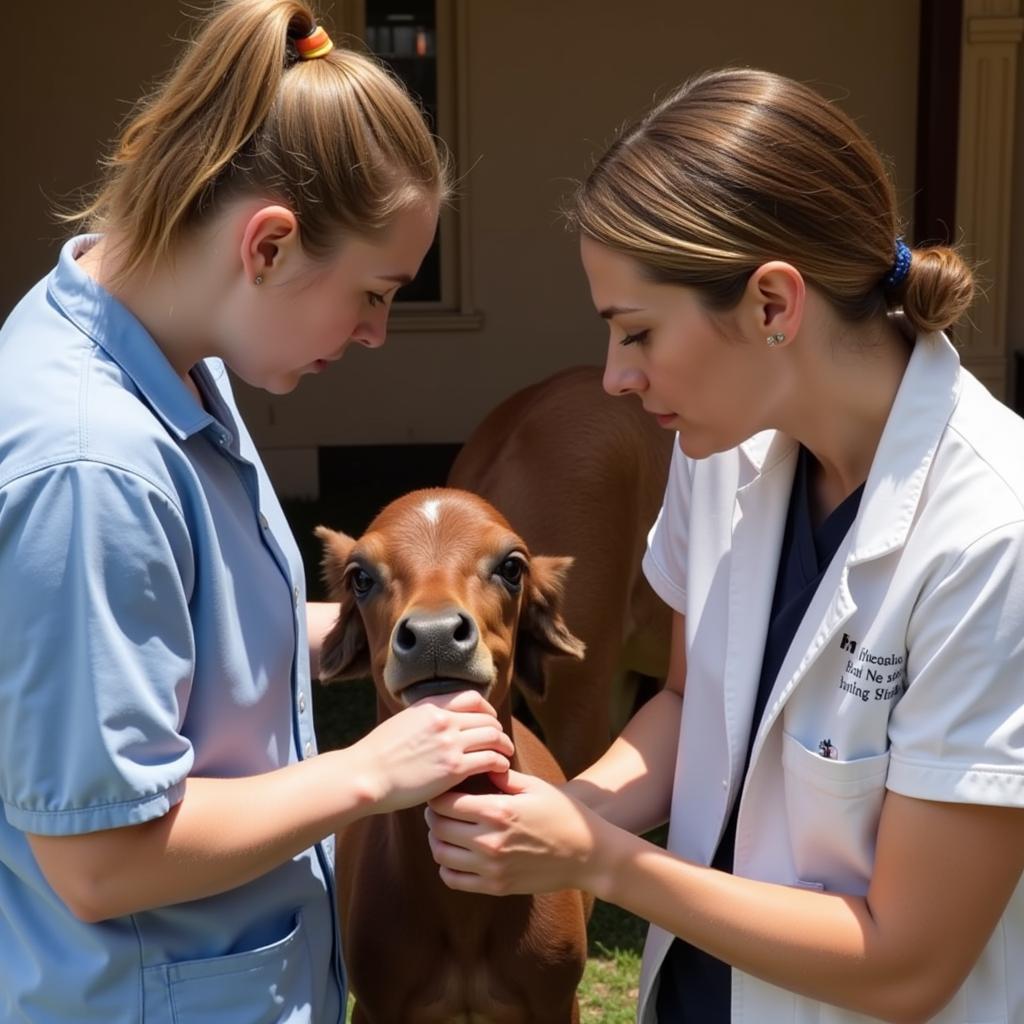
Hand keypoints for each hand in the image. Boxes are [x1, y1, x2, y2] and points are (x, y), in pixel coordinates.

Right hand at [351, 690, 513, 813]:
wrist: (366, 775)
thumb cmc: (378, 753)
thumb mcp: (403, 721)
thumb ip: (426, 718)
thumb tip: (441, 720)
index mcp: (432, 706)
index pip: (473, 698)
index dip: (487, 709)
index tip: (490, 720)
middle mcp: (445, 721)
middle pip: (487, 718)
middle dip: (497, 730)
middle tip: (501, 741)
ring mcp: (451, 744)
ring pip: (494, 737)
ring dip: (504, 746)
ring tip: (505, 755)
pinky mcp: (454, 769)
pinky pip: (490, 760)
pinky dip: (500, 763)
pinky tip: (500, 770)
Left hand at [425, 769, 601, 894]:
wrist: (587, 854)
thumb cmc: (562, 813)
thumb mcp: (534, 786)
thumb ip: (502, 776)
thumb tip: (478, 763)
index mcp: (497, 810)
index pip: (446, 802)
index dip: (438, 793)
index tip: (443, 788)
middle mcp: (489, 841)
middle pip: (438, 827)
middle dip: (433, 814)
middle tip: (439, 806)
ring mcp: (491, 868)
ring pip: (440, 854)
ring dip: (437, 839)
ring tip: (445, 829)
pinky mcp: (495, 886)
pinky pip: (453, 880)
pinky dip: (446, 867)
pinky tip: (456, 854)